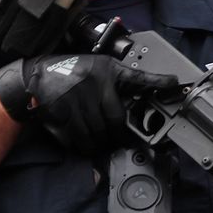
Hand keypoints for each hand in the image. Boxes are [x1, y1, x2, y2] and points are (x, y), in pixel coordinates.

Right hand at [0, 51, 176, 154]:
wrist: (36, 75)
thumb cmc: (73, 72)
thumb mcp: (99, 67)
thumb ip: (119, 81)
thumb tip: (141, 100)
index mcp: (106, 71)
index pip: (137, 76)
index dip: (158, 80)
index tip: (176, 82)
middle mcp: (93, 84)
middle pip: (115, 120)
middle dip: (118, 135)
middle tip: (119, 141)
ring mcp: (75, 100)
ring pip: (97, 133)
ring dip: (100, 143)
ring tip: (100, 143)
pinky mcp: (60, 114)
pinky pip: (77, 140)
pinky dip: (82, 145)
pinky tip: (83, 141)